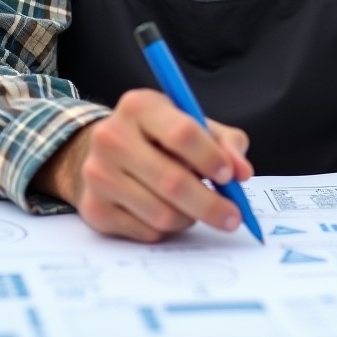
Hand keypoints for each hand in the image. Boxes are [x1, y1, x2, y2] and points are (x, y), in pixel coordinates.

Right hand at [31, 88, 253, 241]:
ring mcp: (98, 174)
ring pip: (161, 213)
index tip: (230, 176)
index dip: (211, 158)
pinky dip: (168, 229)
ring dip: (190, 217)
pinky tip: (169, 212)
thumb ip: (224, 142)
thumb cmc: (158, 137)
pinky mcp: (94, 209)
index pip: (182, 133)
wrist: (103, 152)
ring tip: (197, 208)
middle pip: (172, 181)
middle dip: (211, 203)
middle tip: (233, 216)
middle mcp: (111, 136)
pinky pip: (146, 231)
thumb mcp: (191, 124)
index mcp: (139, 106)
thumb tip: (242, 172)